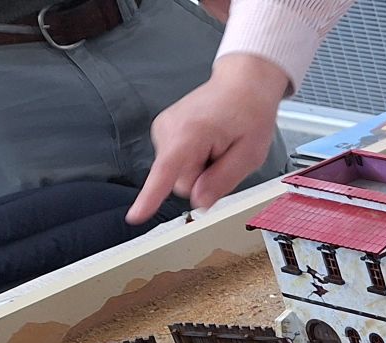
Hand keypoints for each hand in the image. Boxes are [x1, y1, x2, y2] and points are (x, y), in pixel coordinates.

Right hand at [127, 54, 288, 223]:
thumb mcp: (249, 154)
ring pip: (179, 174)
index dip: (151, 196)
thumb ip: (222, 180)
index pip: (166, 173)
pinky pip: (178, 163)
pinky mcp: (164, 132)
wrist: (242, 84)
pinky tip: (209, 142)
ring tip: (219, 145)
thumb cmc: (249, 112)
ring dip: (201, 168)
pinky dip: (195, 159)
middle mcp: (168, 129)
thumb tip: (199, 203)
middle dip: (203, 179)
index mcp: (189, 133)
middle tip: (225, 155)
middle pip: (180, 182)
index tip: (136, 215)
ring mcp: (163, 129)